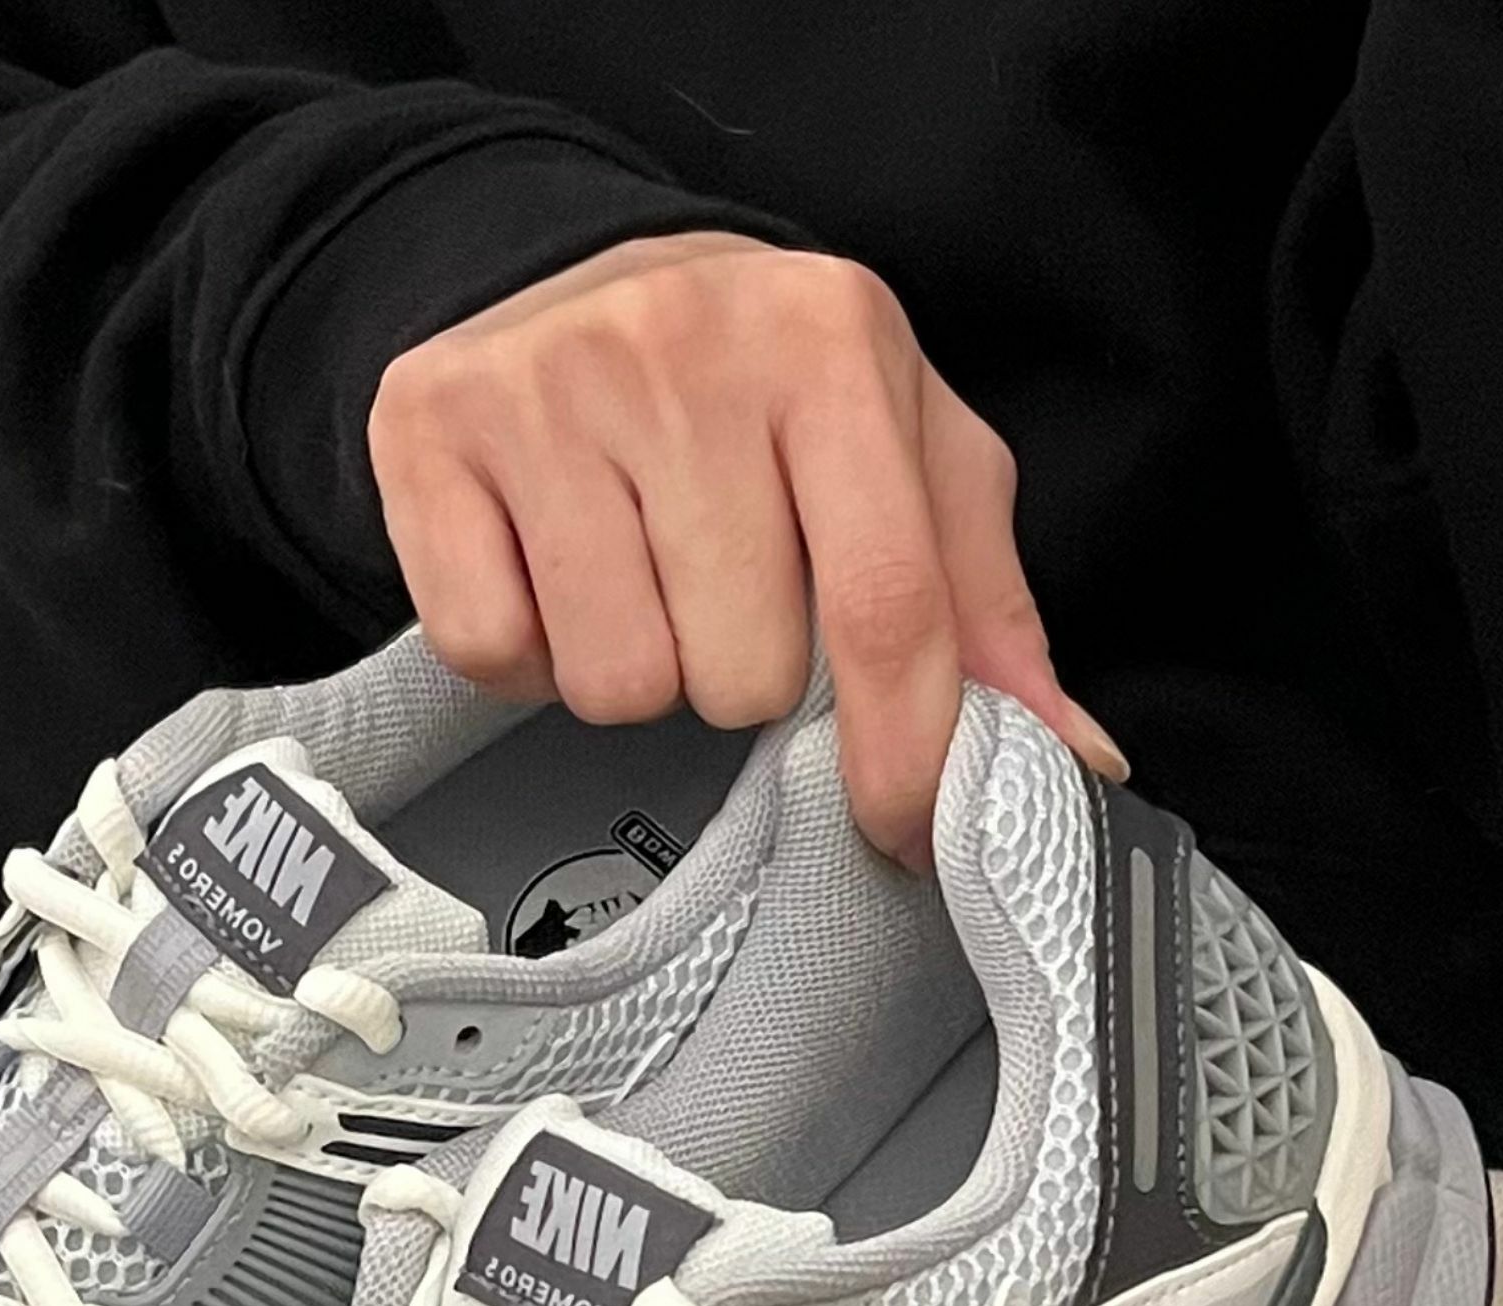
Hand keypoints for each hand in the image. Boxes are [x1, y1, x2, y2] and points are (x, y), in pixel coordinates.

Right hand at [367, 233, 1124, 870]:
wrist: (573, 279)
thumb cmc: (760, 392)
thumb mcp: (901, 457)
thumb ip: (985, 610)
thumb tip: (1069, 758)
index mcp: (830, 342)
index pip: (885, 602)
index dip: (900, 749)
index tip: (898, 829)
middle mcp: (687, 347)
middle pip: (740, 673)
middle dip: (738, 676)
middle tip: (718, 598)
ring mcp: (548, 387)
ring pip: (617, 681)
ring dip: (634, 670)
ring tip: (634, 582)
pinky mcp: (432, 434)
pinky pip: (493, 649)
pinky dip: (524, 652)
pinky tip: (549, 576)